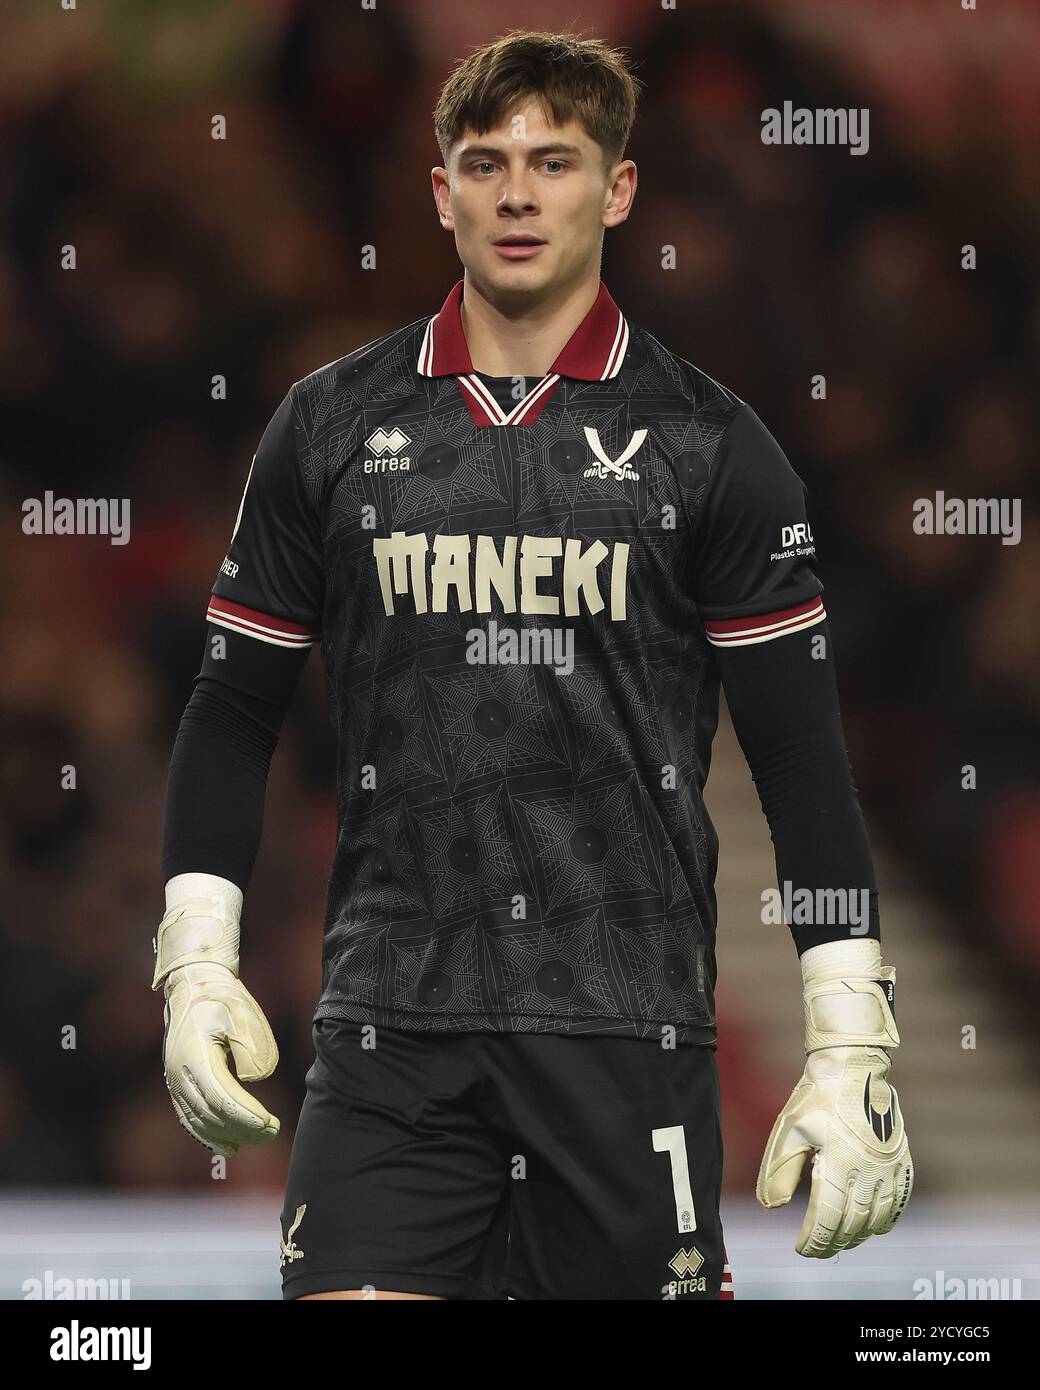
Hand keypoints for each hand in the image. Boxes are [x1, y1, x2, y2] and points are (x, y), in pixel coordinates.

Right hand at [161, 961, 279, 1156]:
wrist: (192, 987)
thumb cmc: (220, 999)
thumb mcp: (241, 1012)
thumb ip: (250, 1045)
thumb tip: (254, 1078)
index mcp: (194, 1055)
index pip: (221, 1097)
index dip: (246, 1115)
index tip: (270, 1122)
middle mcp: (179, 1074)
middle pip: (211, 1114)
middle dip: (243, 1128)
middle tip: (273, 1131)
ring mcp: (175, 1081)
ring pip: (200, 1121)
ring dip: (229, 1135)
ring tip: (259, 1139)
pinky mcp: (177, 1085)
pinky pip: (190, 1118)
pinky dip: (208, 1135)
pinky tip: (228, 1146)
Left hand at [756, 1043, 912, 1257]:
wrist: (854, 1066)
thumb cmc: (817, 1096)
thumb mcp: (788, 1130)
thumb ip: (779, 1171)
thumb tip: (773, 1207)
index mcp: (838, 1162)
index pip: (827, 1219)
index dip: (814, 1241)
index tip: (801, 1249)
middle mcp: (869, 1169)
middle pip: (853, 1224)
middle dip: (833, 1243)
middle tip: (816, 1250)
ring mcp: (889, 1166)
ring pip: (879, 1218)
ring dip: (858, 1235)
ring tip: (840, 1240)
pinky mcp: (902, 1160)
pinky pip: (900, 1202)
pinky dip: (886, 1220)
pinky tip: (872, 1226)